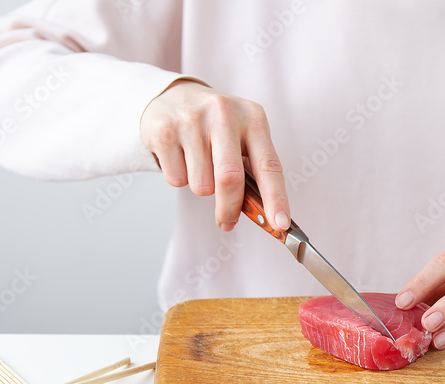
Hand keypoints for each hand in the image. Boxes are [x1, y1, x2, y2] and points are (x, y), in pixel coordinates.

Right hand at [140, 80, 289, 231]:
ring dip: (202, 188)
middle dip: (229, 209)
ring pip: (201, 185)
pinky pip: (176, 179)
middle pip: (229, 178)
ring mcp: (192, 119)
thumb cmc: (217, 127)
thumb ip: (252, 172)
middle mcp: (224, 113)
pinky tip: (181, 157)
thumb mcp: (242, 138)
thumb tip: (262, 216)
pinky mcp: (164, 130)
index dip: (276, 198)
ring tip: (199, 165)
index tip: (280, 225)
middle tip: (227, 222)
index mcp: (253, 118)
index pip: (269, 165)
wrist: (174, 97)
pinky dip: (180, 178)